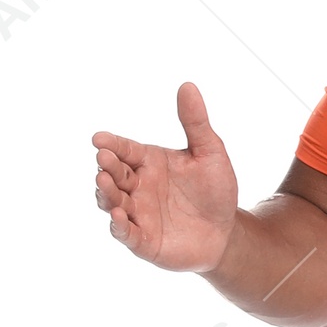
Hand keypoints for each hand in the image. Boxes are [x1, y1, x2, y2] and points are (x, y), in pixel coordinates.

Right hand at [91, 83, 237, 272]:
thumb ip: (195, 122)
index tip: (99, 139)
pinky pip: (125, 232)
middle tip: (104, 159)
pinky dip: (119, 225)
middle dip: (106, 167)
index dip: (111, 144)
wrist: (226, 231)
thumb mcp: (209, 153)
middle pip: (114, 174)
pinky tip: (119, 215)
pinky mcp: (142, 240)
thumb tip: (188, 86)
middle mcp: (137, 186)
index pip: (124, 149)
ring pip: (112, 201)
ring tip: (105, 182)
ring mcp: (137, 213)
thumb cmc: (215, 190)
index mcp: (148, 162)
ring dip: (106, 193)